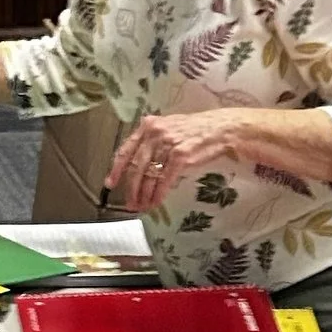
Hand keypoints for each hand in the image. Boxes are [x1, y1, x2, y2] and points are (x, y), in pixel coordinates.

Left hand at [104, 109, 258, 212]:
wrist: (221, 129)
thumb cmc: (195, 131)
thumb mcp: (168, 128)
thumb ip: (151, 142)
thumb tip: (137, 166)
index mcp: (148, 126)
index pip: (126, 149)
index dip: (116, 169)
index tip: (110, 184)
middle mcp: (155, 133)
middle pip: (135, 166)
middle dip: (131, 188)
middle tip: (130, 203)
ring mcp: (167, 144)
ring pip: (148, 175)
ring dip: (144, 194)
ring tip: (143, 205)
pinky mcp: (181, 156)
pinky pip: (164, 180)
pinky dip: (158, 194)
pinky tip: (156, 201)